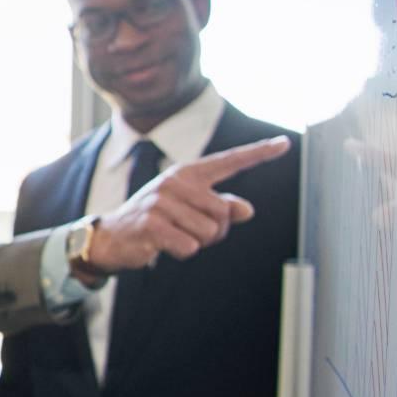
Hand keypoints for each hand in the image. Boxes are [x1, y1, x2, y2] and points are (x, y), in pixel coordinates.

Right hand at [86, 136, 290, 270]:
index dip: (258, 153)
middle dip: (214, 232)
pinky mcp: (152, 223)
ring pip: (209, 232)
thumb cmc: (155, 220)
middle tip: (189, 232)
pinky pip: (190, 246)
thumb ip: (219, 207)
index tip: (285, 143)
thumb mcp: (188, 210)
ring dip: (197, 243)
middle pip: (223, 213)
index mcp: (188, 174)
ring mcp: (162, 201)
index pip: (229, 162)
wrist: (111, 237)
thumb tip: (247, 210)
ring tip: (174, 236)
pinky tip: (163, 245)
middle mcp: (175, 182)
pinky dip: (181, 252)